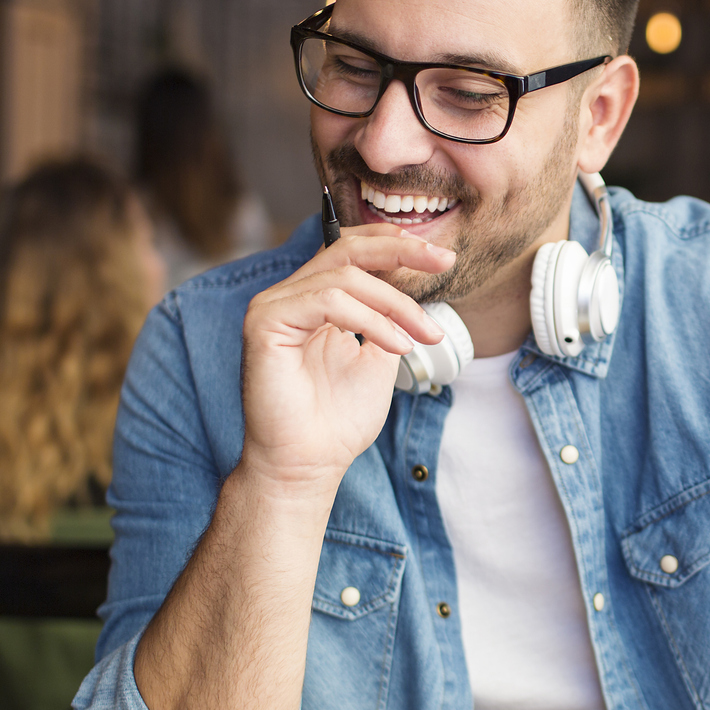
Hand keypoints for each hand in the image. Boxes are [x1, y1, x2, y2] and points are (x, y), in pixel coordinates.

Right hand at [238, 224, 452, 488]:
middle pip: (347, 248)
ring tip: (422, 336)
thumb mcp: (379, 360)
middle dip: (402, 250)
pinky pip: (327, 301)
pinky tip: (396, 346)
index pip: (353, 252)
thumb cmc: (338, 422)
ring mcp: (274, 306)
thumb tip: (414, 294)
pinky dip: (370, 321)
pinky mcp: (265, 321)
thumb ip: (388, 321)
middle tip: (444, 261)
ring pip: (345, 278)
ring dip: (395, 305)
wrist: (309, 464)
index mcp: (315, 300)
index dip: (396, 244)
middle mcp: (291, 296)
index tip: (442, 257)